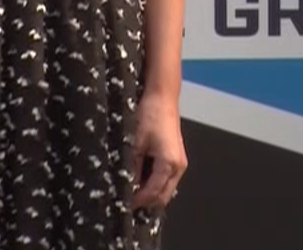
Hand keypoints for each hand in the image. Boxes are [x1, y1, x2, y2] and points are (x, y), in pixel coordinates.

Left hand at [129, 92, 187, 210]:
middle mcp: (179, 167)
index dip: (137, 201)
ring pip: (166, 190)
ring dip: (150, 193)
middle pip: (163, 197)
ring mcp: (180, 163)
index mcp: (169, 164)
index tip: (122, 204)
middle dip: (145, 201)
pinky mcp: (177, 159)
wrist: (162, 97)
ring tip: (131, 189)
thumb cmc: (149, 115)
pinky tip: (140, 178)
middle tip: (126, 200)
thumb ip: (132, 168)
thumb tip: (126, 187)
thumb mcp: (135, 143)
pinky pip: (167, 180)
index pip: (153, 193)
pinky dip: (155, 184)